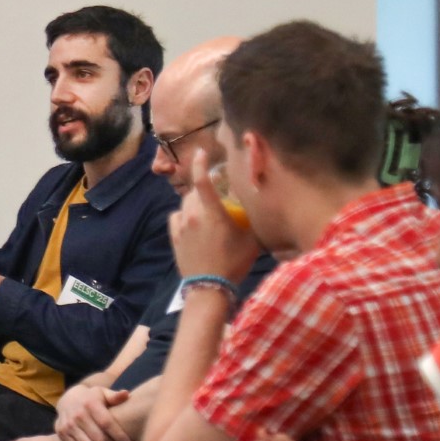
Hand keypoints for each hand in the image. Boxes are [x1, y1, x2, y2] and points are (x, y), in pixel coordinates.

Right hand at [54, 384, 133, 440]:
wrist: (67, 399)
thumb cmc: (92, 398)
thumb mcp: (103, 393)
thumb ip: (115, 396)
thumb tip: (126, 394)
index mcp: (90, 403)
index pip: (106, 423)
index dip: (119, 436)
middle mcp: (78, 414)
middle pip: (99, 439)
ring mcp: (68, 424)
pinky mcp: (62, 433)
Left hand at [169, 149, 261, 285]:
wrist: (210, 288)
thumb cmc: (234, 263)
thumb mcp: (251, 241)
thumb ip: (255, 222)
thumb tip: (265, 208)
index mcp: (212, 212)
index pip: (202, 180)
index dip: (201, 163)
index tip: (202, 152)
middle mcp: (193, 215)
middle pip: (194, 192)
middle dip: (203, 189)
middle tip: (215, 194)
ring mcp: (181, 227)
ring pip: (184, 205)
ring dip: (194, 203)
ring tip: (205, 211)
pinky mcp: (174, 238)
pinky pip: (176, 218)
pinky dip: (183, 216)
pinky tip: (191, 222)